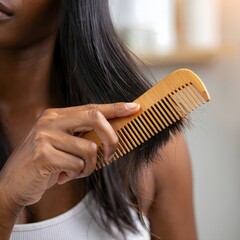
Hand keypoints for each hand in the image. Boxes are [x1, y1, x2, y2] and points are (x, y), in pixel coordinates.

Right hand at [0, 102, 139, 208]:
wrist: (15, 182)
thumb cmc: (46, 162)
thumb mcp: (64, 144)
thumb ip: (83, 136)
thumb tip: (114, 135)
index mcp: (57, 115)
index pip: (92, 108)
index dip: (115, 108)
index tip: (134, 107)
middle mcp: (51, 121)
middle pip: (95, 118)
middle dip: (111, 139)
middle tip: (111, 155)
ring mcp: (45, 136)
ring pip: (90, 149)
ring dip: (88, 166)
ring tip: (75, 171)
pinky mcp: (43, 155)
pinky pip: (77, 165)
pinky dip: (76, 175)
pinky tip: (62, 176)